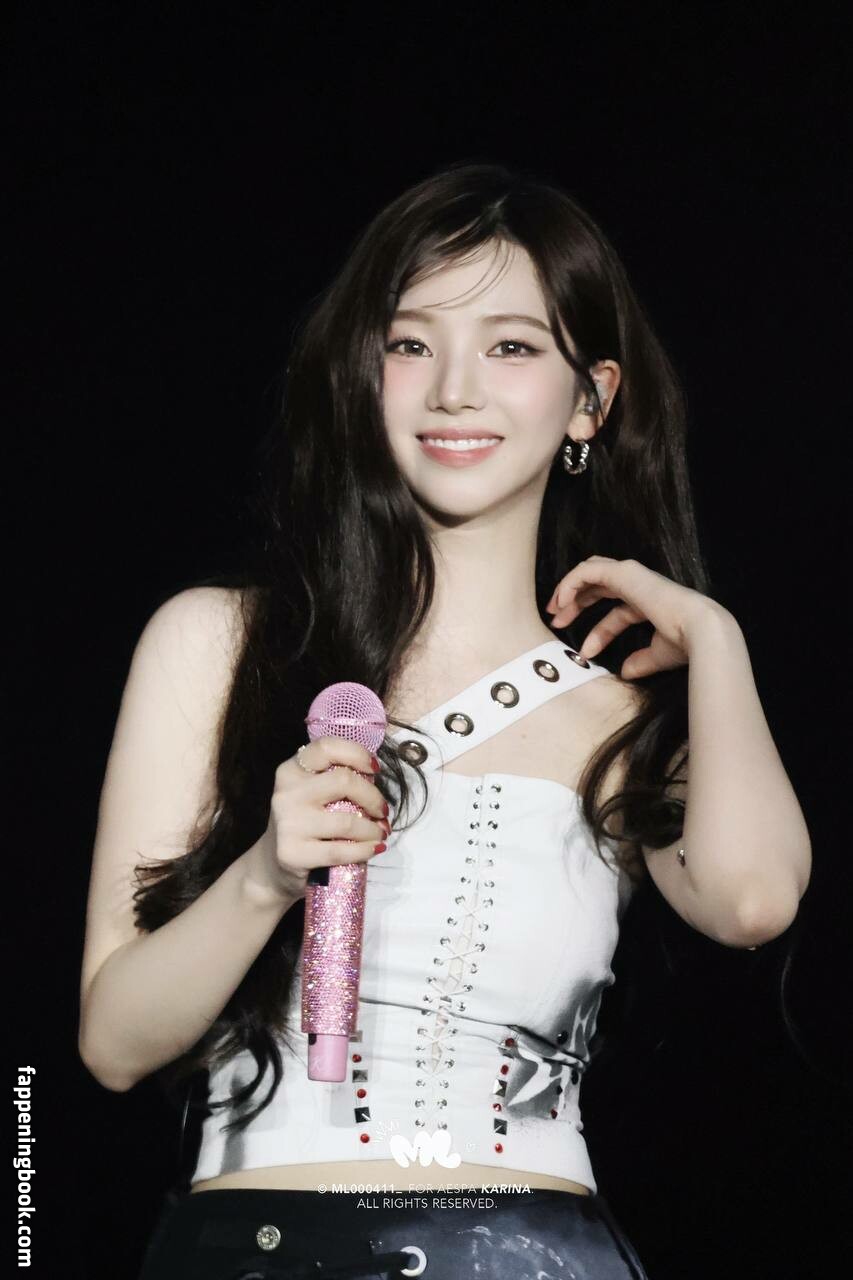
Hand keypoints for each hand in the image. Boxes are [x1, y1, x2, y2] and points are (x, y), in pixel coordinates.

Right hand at [245, 738, 390, 903]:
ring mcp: (288, 824)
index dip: (358, 754)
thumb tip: (374, 779)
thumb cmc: (303, 822)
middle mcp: (287, 792)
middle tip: (382, 810)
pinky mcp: (293, 853)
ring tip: (381, 833)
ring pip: (347, 821)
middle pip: (344, 781)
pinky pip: (340, 851)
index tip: (375, 769)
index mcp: (291, 770)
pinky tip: (374, 848)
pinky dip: (365, 850)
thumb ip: (335, 780)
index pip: (327, 747)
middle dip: (373, 797)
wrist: (271, 864)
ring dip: (373, 829)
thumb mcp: (310, 793)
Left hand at [545, 556, 727, 679]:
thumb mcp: (657, 655)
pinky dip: (570, 583)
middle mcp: (639, 585)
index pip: (616, 613)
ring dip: (568, 590)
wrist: (699, 631)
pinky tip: (561, 602)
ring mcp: (632, 575)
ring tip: (553, 611)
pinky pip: (587, 572)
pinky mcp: (624, 572)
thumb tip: (625, 672)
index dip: (597, 631)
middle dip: (575, 603)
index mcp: (648, 601)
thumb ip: (641, 661)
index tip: (584, 651)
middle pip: (598, 587)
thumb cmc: (685, 642)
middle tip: (556, 620)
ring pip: (589, 573)